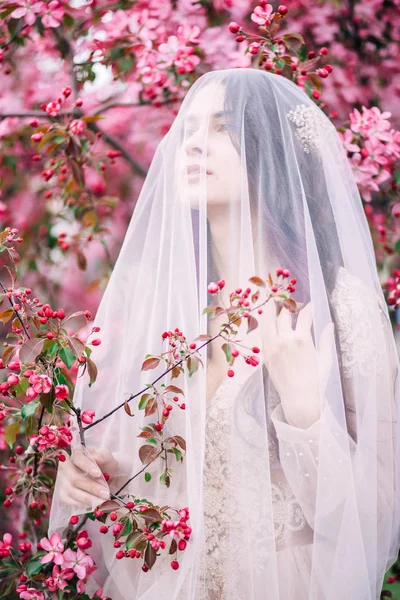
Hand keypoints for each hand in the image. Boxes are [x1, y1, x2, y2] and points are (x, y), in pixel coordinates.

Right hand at [58, 446, 116, 507]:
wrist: (108, 476)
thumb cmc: (106, 464)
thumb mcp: (108, 457)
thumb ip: (103, 456)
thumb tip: (95, 458)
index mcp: (77, 452)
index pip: (78, 457)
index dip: (87, 466)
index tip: (99, 474)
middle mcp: (66, 465)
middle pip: (74, 477)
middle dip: (91, 487)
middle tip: (106, 494)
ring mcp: (63, 480)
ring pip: (71, 490)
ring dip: (88, 498)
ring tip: (103, 501)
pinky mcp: (63, 493)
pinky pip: (68, 500)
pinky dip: (81, 503)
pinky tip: (93, 504)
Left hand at [261, 301, 333, 428]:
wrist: (299, 399)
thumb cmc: (316, 381)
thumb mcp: (325, 359)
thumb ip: (326, 339)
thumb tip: (329, 324)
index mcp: (302, 339)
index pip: (304, 315)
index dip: (308, 307)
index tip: (310, 305)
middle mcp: (284, 340)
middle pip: (284, 314)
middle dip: (289, 306)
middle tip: (294, 305)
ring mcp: (272, 346)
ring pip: (268, 321)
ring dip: (272, 311)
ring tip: (276, 306)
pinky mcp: (265, 354)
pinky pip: (263, 334)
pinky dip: (267, 325)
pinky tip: (271, 323)